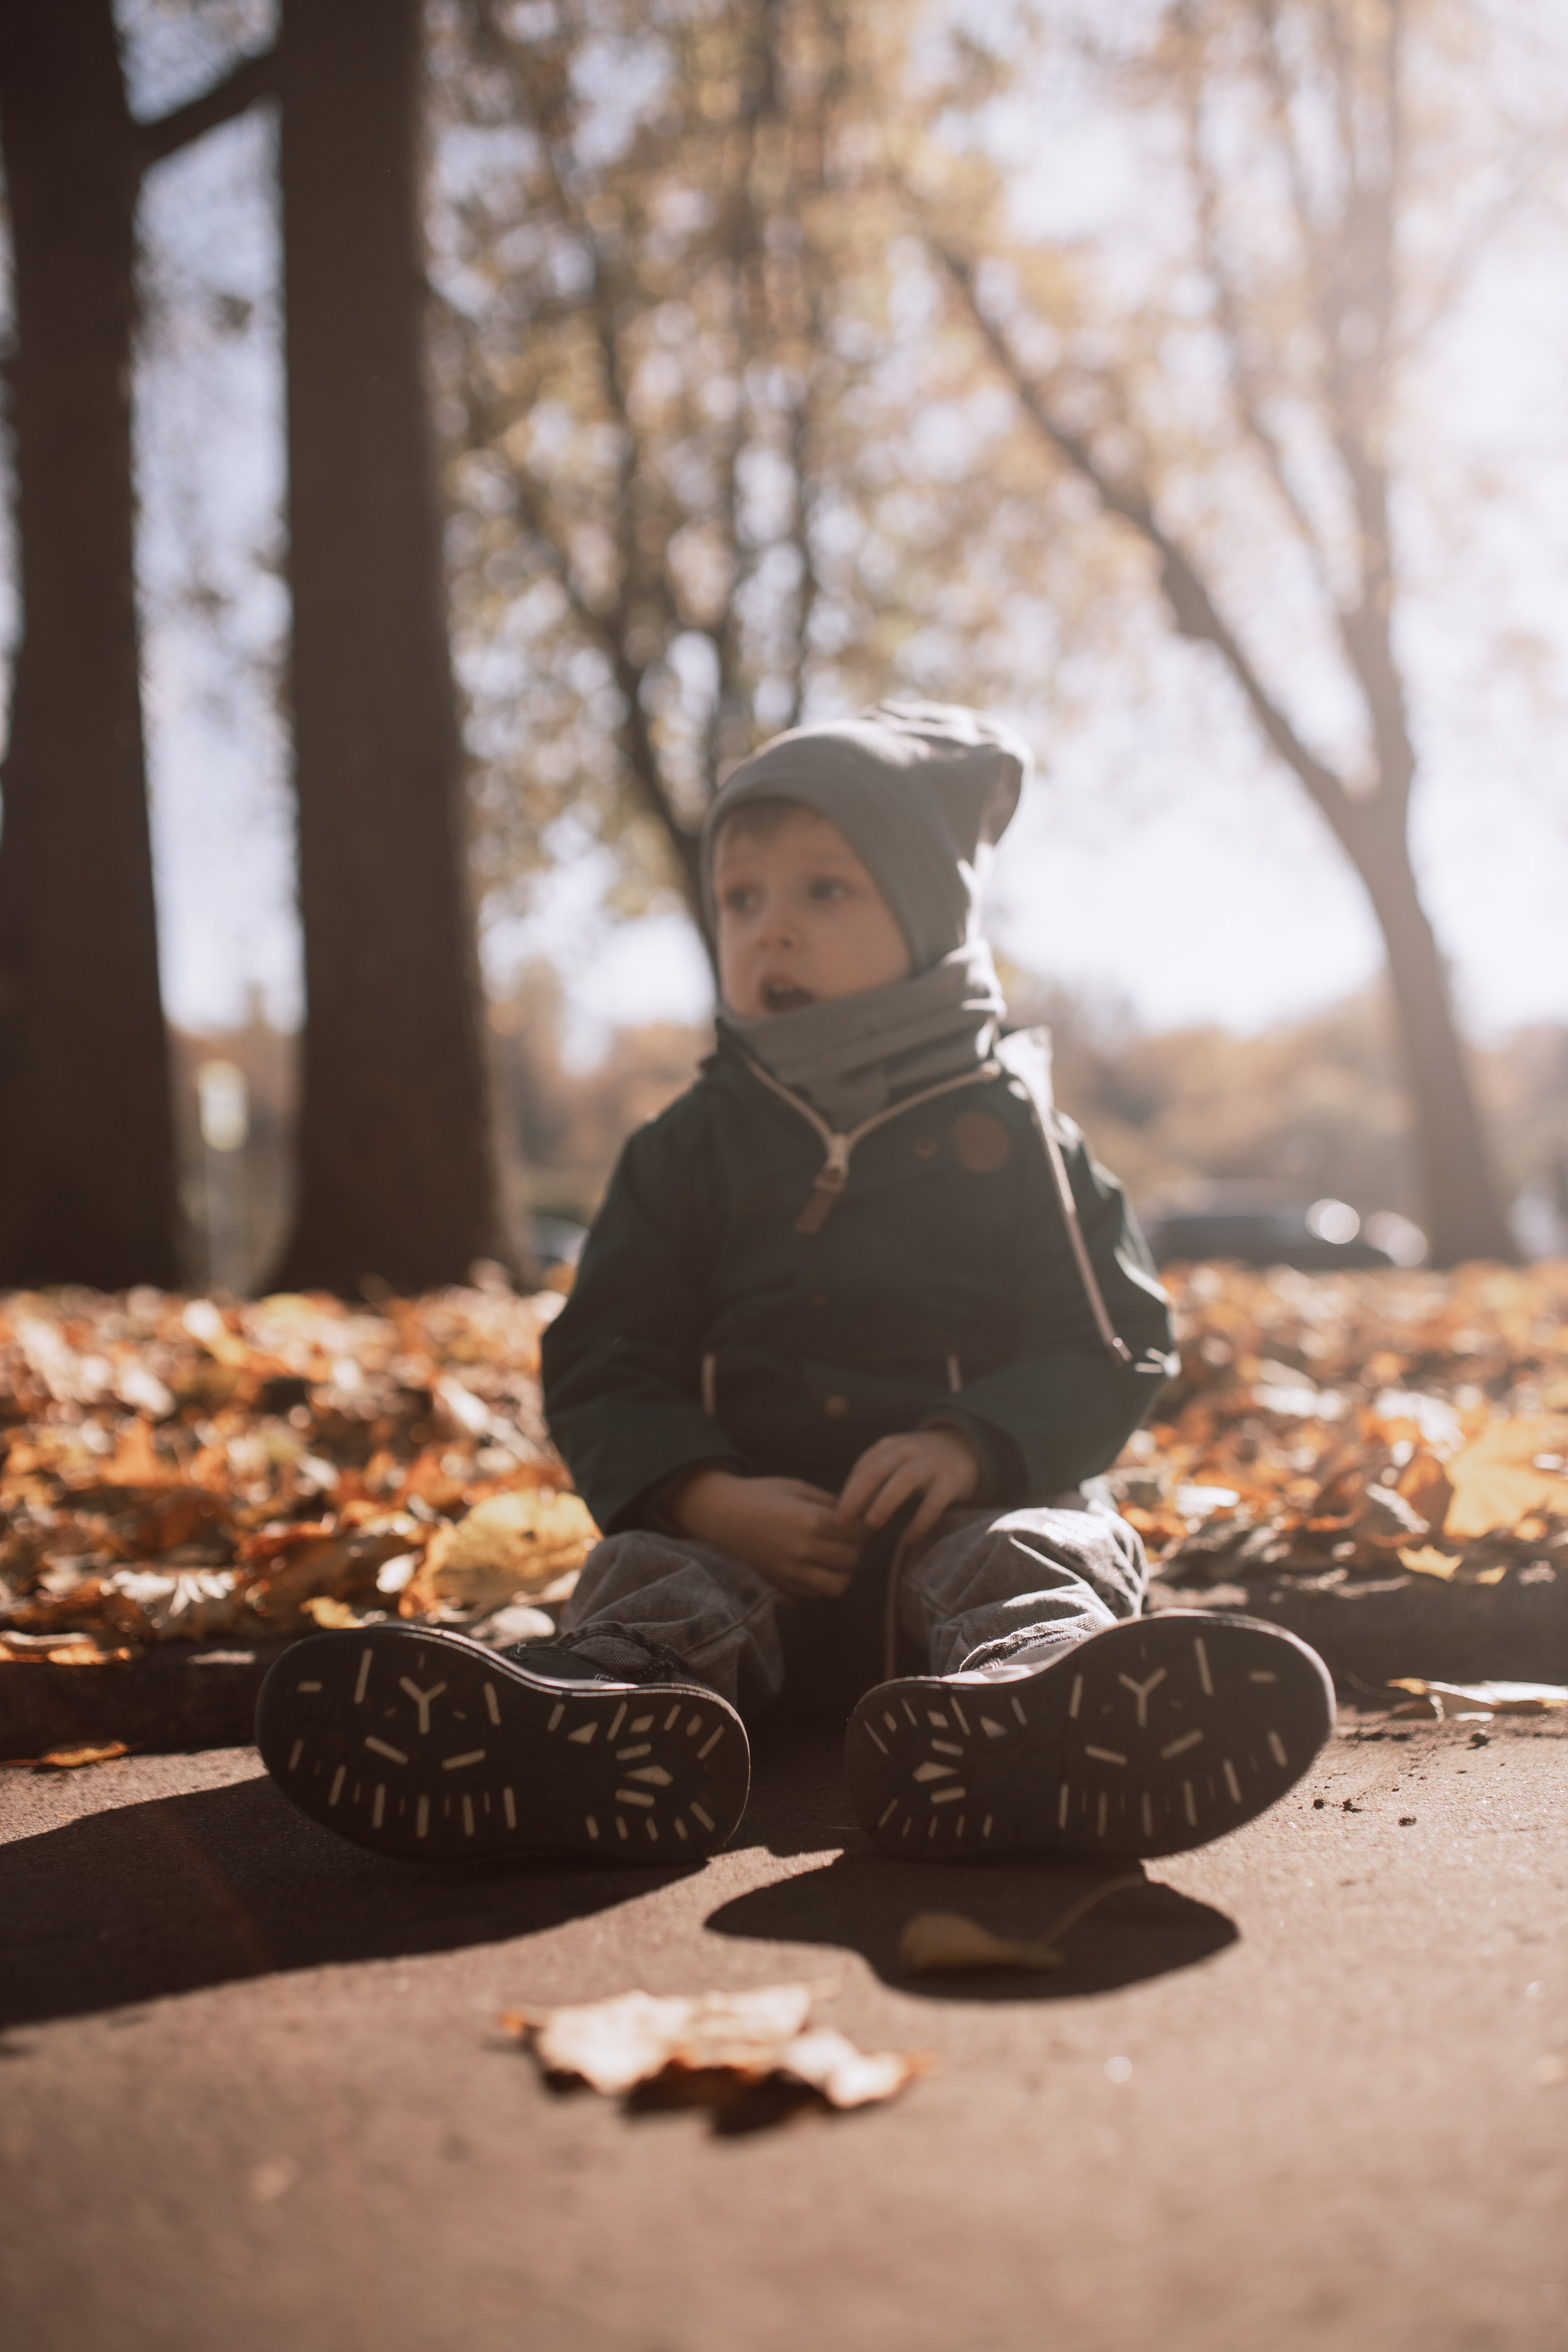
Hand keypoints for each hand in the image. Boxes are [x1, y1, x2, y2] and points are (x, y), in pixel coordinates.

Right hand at [671, 1470, 862, 1598]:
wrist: (721, 1515)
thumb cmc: (761, 1495)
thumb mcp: (798, 1488)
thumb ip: (829, 1502)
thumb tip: (858, 1514)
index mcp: (810, 1520)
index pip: (857, 1532)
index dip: (866, 1525)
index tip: (864, 1520)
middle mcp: (804, 1550)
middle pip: (852, 1558)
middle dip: (858, 1546)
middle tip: (852, 1536)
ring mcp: (792, 1571)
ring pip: (838, 1584)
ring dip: (844, 1570)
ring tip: (839, 1556)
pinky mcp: (782, 1583)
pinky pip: (816, 1593)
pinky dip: (824, 1582)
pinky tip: (819, 1565)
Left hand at [836, 1427, 979, 1544]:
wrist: (965, 1447)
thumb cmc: (919, 1463)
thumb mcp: (895, 1462)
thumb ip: (874, 1481)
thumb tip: (848, 1513)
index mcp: (889, 1447)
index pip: (862, 1468)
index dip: (847, 1493)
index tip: (836, 1519)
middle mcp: (907, 1451)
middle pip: (875, 1470)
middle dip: (855, 1497)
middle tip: (843, 1524)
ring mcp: (930, 1464)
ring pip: (904, 1480)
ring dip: (884, 1502)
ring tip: (871, 1525)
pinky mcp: (951, 1480)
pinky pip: (934, 1501)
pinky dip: (921, 1520)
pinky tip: (910, 1538)